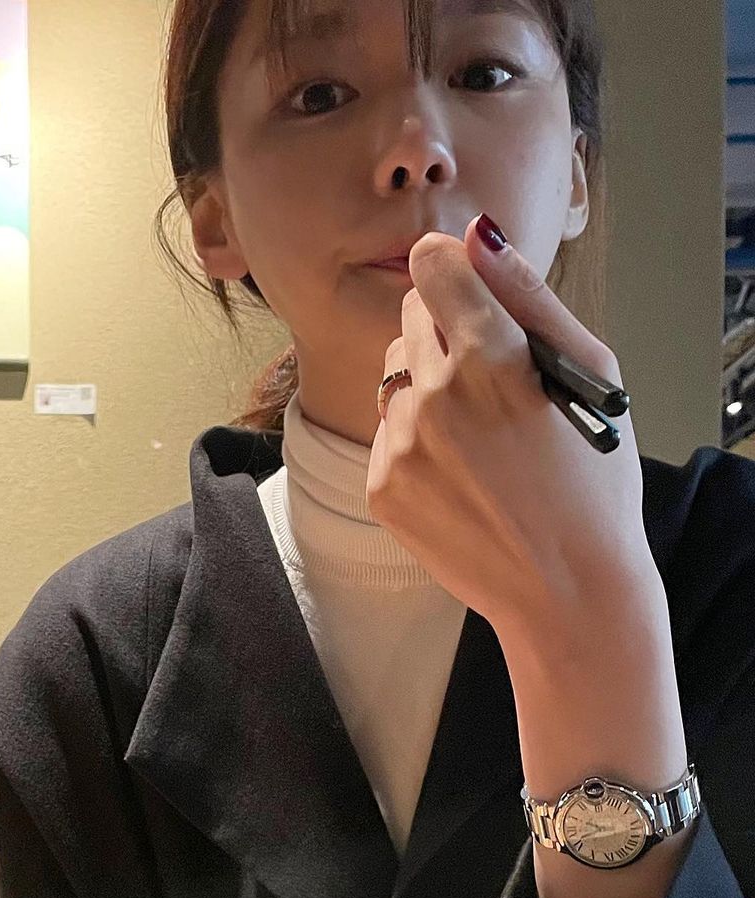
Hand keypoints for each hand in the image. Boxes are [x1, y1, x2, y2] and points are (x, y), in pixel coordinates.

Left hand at [366, 215, 652, 636]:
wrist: (567, 587)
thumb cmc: (593, 479)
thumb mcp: (588, 376)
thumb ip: (527, 297)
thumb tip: (478, 235)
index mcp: (488, 357)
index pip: (431, 267)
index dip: (448, 271)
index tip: (462, 287)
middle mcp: (431, 395)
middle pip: (409, 318)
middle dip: (443, 331)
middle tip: (489, 379)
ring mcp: (398, 444)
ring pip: (393, 377)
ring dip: (425, 387)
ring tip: (476, 435)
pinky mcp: (379, 486)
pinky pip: (383, 434)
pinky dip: (412, 441)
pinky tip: (457, 475)